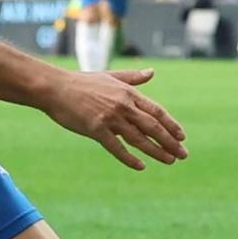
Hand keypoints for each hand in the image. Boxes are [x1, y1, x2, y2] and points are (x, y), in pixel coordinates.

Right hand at [42, 68, 188, 170]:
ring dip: (156, 151)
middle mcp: (123, 106)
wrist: (54, 88)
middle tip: (183, 154)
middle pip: (153, 127)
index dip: (171, 125)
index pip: (157, 112)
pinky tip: (141, 166)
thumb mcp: (110, 76)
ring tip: (170, 161)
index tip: (182, 137)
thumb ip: (132, 77)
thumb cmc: (80, 82)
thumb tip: (152, 72)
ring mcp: (110, 118)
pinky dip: (129, 158)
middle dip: (170, 142)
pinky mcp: (95, 129)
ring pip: (139, 138)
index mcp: (128, 93)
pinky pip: (116, 147)